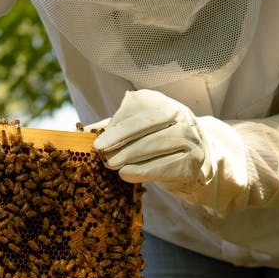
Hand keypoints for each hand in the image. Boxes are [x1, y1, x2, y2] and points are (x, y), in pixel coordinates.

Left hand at [92, 90, 211, 188]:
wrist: (196, 160)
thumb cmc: (157, 142)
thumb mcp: (136, 130)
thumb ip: (112, 128)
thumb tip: (82, 132)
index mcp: (161, 102)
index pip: (137, 108)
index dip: (116, 124)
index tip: (99, 140)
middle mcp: (179, 114)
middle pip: (147, 124)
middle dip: (120, 139)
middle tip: (101, 154)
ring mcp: (190, 136)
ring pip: (157, 143)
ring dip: (130, 156)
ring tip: (111, 165)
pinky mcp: (195, 161)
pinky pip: (168, 165)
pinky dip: (145, 171)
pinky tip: (127, 175)